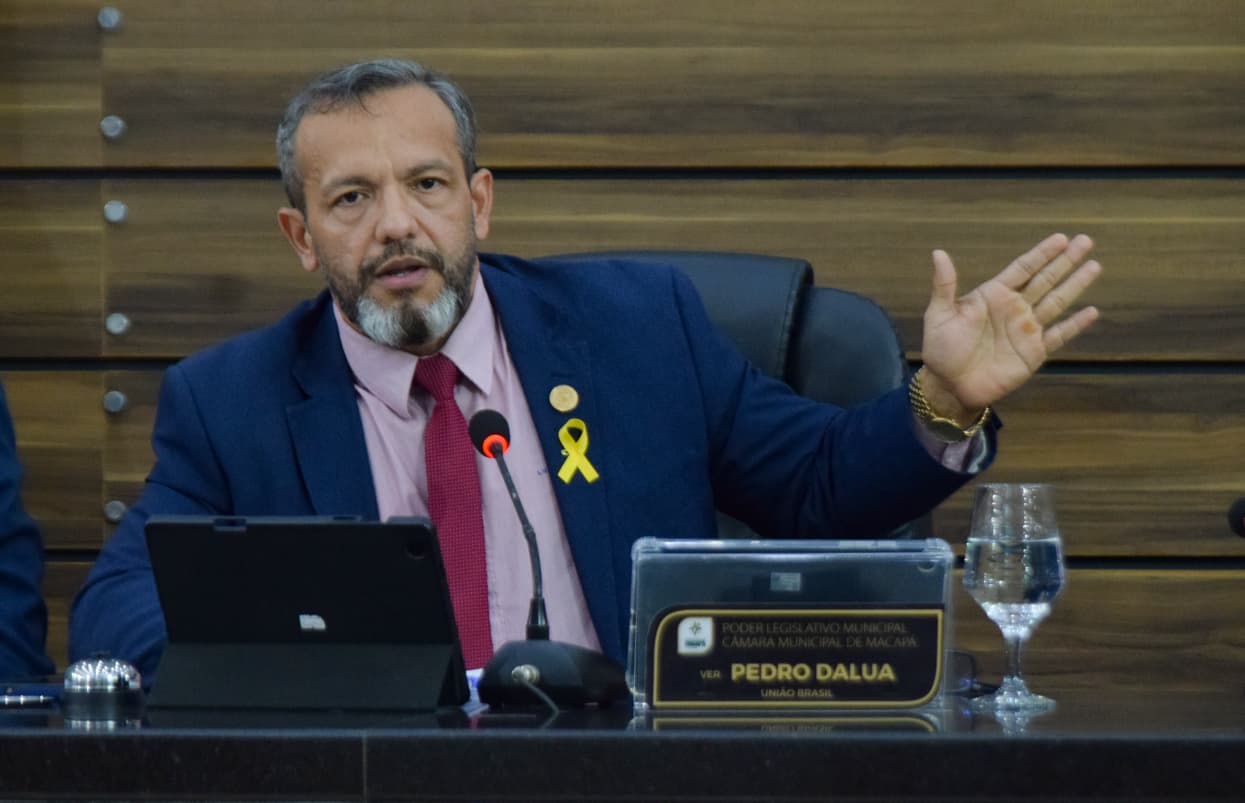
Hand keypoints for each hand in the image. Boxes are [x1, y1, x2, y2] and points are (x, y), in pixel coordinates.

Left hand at [918, 233, 1101, 423]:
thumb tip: (938, 252)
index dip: (1042, 254)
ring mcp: (1026, 330)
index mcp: (993, 295)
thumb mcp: (939, 314)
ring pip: (1056, 302)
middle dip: (1066, 261)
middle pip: (1045, 279)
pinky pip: (1058, 335)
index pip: (1023, 269)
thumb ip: (944, 284)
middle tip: (1086, 241)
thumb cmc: (940, 349)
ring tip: (1095, 266)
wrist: (950, 386)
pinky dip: (1075, 325)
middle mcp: (1014, 308)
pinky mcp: (1033, 352)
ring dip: (1075, 285)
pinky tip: (1091, 312)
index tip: (1061, 238)